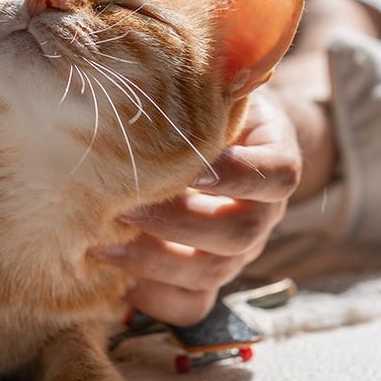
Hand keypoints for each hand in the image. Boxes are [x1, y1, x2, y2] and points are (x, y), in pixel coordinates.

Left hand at [92, 90, 302, 325]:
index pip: (278, 175)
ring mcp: (237, 251)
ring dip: (154, 261)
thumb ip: (201, 89)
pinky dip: (157, 299)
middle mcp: (262, 213)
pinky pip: (193, 306)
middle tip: (125, 207)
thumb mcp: (214, 89)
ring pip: (212, 273)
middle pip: (239, 233)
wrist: (217, 139)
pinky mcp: (208, 276)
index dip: (239, 175)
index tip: (196, 166)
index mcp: (274, 161)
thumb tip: (144, 73)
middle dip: (178, 223)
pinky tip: (119, 280)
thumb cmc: (207, 107)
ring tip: (102, 244)